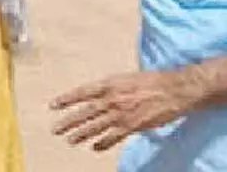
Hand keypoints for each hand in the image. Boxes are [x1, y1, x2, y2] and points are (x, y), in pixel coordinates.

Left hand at [50, 69, 197, 152]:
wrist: (174, 89)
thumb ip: (111, 87)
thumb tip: (99, 94)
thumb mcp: (126, 78)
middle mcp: (112, 98)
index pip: (82, 92)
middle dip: (69, 121)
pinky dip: (103, 143)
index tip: (52, 105)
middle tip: (54, 129)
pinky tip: (94, 147)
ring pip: (96, 126)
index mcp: (109, 83)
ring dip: (81, 134)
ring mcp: (122, 113)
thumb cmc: (152, 80)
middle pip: (85, 112)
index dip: (66, 99)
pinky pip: (114, 136)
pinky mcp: (133, 125)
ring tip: (69, 140)